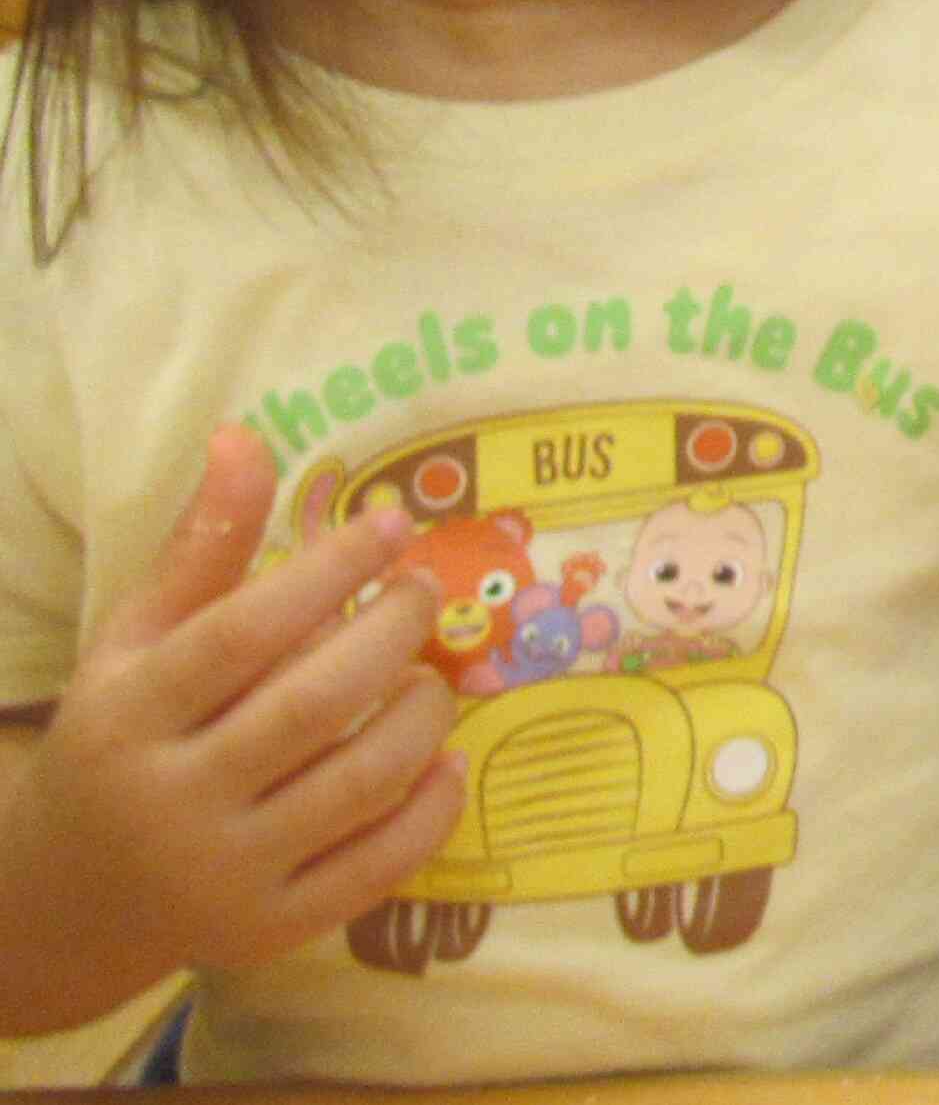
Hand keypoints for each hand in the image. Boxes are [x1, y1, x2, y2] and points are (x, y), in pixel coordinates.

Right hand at [0, 429, 460, 1015]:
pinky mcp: (270, 930)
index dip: (328, 570)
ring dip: (423, 713)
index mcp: (128, 719)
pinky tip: (445, 757)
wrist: (66, 898)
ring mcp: (223, 875)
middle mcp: (171, 802)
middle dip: (391, 630)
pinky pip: (379, 866)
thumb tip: (246, 434)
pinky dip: (431, 805)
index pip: (243, 635)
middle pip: (314, 704)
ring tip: (429, 671)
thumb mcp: (135, 642)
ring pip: (361, 782)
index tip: (390, 523)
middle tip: (423, 588)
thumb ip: (199, 547)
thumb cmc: (118, 739)